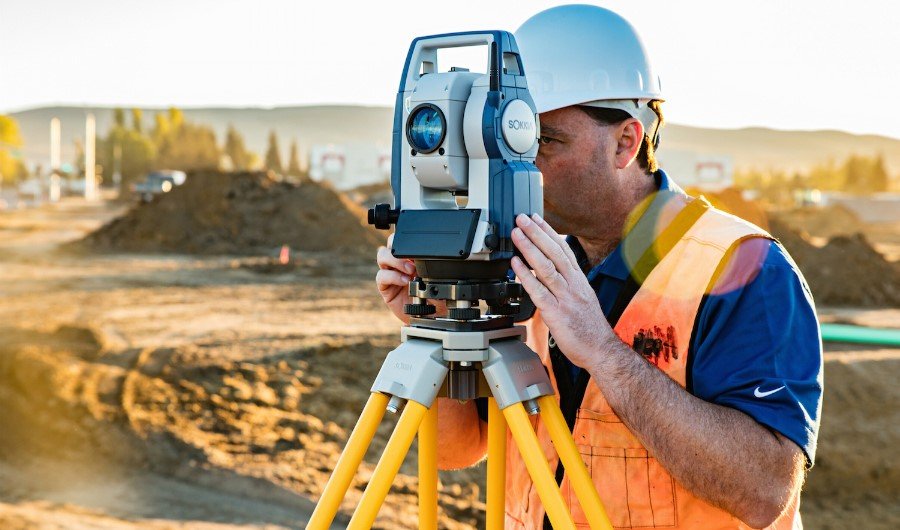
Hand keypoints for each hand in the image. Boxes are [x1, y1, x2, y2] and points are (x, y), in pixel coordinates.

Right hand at [375, 233, 445, 322]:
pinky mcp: (385, 286)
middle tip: (414, 258)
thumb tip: (439, 268)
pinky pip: (381, 276)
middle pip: (391, 242)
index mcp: (413, 257)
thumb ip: (438, 274)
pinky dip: (393, 276)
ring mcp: (391, 273)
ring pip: (383, 255)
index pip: (406, 240)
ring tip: (411, 270)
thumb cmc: (436, 298)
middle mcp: (400, 262)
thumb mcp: (442, 283)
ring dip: (396, 260)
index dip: (409, 239)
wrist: (429, 317)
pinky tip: (405, 282)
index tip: (422, 247)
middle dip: (399, 245)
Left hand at [509, 213, 616, 368]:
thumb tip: (553, 271)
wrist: (601, 351)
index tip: (536, 218)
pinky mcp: (557, 313)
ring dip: (529, 248)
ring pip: (546, 267)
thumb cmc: (590, 328)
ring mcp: (566, 298)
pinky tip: (516, 264)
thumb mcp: (583, 298)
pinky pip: (539, 291)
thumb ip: (568, 283)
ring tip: (517, 234)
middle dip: (536, 233)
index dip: (548, 232)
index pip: (563, 249)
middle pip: (554, 253)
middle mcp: (574, 285)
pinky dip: (526, 276)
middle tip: (522, 218)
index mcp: (580, 280)